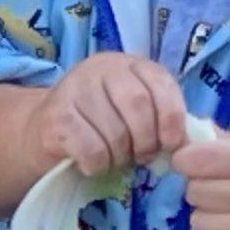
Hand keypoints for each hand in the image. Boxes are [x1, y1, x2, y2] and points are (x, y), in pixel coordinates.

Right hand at [28, 52, 189, 177]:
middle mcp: (99, 68)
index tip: (171, 144)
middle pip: (138, 106)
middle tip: (140, 156)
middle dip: (146, 141)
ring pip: (115, 133)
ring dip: (119, 157)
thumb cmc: (98, 126)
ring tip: (112, 158)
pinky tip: (91, 163)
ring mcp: (73, 89)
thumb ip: (160, 118)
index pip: (160, 83)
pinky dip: (98, 166)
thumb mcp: (131, 112)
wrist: (41, 133)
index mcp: (126, 64)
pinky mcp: (55, 117)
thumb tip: (188, 143)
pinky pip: (92, 150)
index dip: (172, 117)